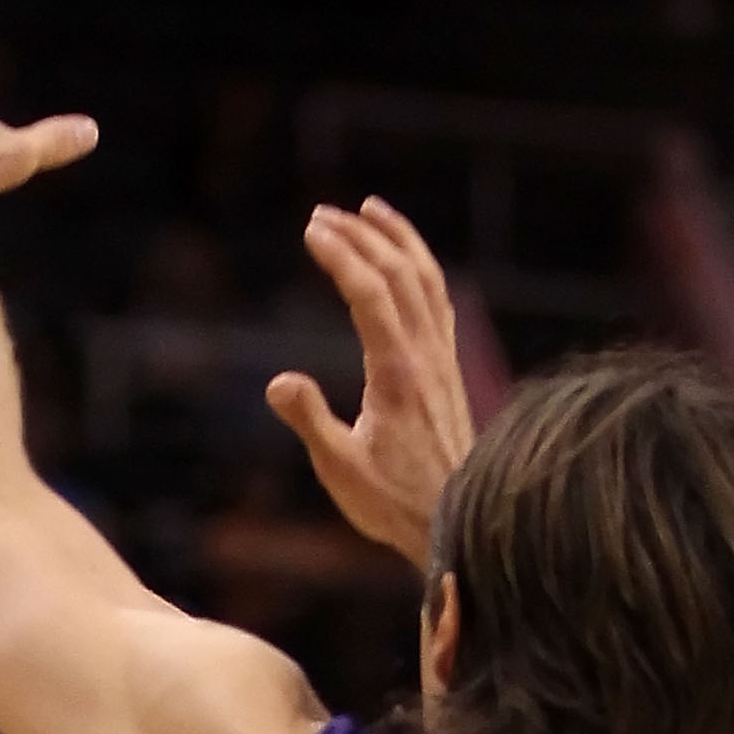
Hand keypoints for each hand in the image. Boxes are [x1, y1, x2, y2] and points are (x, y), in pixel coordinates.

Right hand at [266, 198, 475, 570]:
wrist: (456, 522)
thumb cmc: (394, 502)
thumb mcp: (341, 470)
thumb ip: (310, 421)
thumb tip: (276, 382)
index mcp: (397, 374)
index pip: (370, 293)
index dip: (341, 255)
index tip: (311, 231)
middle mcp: (426, 356)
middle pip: (399, 273)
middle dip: (361, 236)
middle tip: (323, 214)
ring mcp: (442, 360)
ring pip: (426, 280)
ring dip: (397, 239)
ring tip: (369, 210)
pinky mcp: (447, 371)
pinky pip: (438, 301)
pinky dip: (420, 267)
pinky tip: (405, 261)